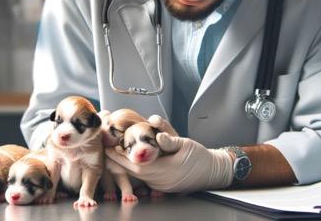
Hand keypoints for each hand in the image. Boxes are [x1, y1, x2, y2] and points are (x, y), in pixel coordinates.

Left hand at [105, 132, 233, 192]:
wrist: (213, 172)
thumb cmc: (201, 158)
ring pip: (139, 174)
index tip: (111, 148)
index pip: (137, 164)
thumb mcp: (186, 144)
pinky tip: (132, 160)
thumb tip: (158, 134)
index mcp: (166, 170)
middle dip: (120, 160)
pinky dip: (138, 167)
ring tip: (116, 152)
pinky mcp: (164, 185)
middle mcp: (161, 180)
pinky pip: (146, 177)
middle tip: (108, 149)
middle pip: (135, 171)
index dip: (122, 157)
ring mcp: (162, 185)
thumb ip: (170, 139)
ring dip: (128, 163)